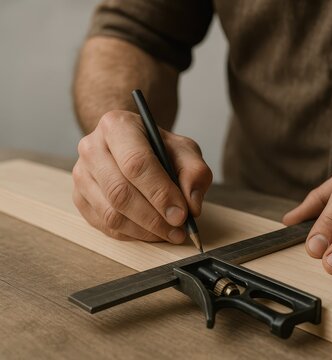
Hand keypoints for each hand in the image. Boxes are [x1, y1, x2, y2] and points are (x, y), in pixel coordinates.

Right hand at [72, 110, 211, 243]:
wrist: (132, 145)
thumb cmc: (159, 147)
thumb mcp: (185, 150)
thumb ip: (195, 173)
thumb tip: (191, 206)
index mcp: (117, 126)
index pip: (136, 163)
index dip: (160, 193)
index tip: (181, 214)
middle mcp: (92, 148)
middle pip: (120, 192)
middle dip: (154, 218)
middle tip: (178, 230)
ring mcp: (82, 174)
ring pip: (111, 214)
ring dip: (145, 230)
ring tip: (170, 233)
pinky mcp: (79, 197)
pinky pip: (105, 225)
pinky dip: (132, 234)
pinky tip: (152, 232)